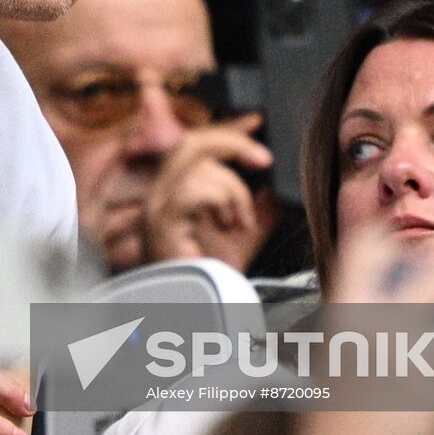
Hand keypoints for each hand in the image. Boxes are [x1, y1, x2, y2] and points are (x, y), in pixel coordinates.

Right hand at [141, 113, 272, 269]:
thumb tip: (277, 180)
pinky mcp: (161, 223)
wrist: (197, 313)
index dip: (228, 129)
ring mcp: (156, 207)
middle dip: (232, 141)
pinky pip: (193, 190)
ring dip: (232, 189)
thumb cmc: (214, 279)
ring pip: (196, 162)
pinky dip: (221, 201)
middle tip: (263, 160)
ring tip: (240, 220)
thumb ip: (257, 204)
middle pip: (191, 142)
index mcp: (178, 193)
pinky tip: (230, 224)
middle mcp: (160, 195)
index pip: (197, 144)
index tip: (258, 122)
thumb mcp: (246, 232)